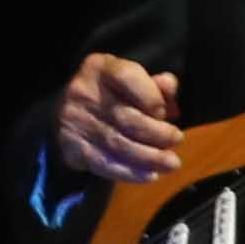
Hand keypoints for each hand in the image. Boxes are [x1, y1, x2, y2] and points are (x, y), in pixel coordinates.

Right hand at [53, 55, 182, 181]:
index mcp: (101, 68)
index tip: (167, 114)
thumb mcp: (131, 80)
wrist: (66, 110)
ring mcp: (74, 121)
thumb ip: (154, 84)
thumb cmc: (110, 93)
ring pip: (117, 144)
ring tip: (171, 163)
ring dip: (149, 158)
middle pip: (126, 117)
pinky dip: (130, 172)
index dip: (153, 99)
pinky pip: (104, 163)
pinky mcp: (72, 146)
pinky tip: (149, 175)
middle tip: (177, 141)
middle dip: (158, 134)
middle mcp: (83, 92)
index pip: (128, 78)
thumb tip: (170, 89)